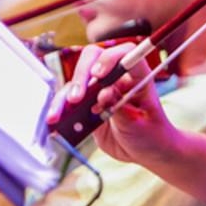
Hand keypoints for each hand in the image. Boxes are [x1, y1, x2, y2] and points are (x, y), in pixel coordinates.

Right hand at [46, 43, 174, 165]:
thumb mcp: (140, 124)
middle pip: (94, 59)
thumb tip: (103, 94)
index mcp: (138, 77)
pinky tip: (54, 118)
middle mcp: (117, 79)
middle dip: (81, 74)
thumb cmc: (151, 134)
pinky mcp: (88, 106)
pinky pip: (70, 101)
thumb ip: (121, 109)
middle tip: (77, 97)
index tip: (98, 74)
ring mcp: (101, 91)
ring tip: (58, 113)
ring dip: (66, 94)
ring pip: (78, 80)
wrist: (145, 152)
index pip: (125, 54)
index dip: (110, 58)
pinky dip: (60, 107)